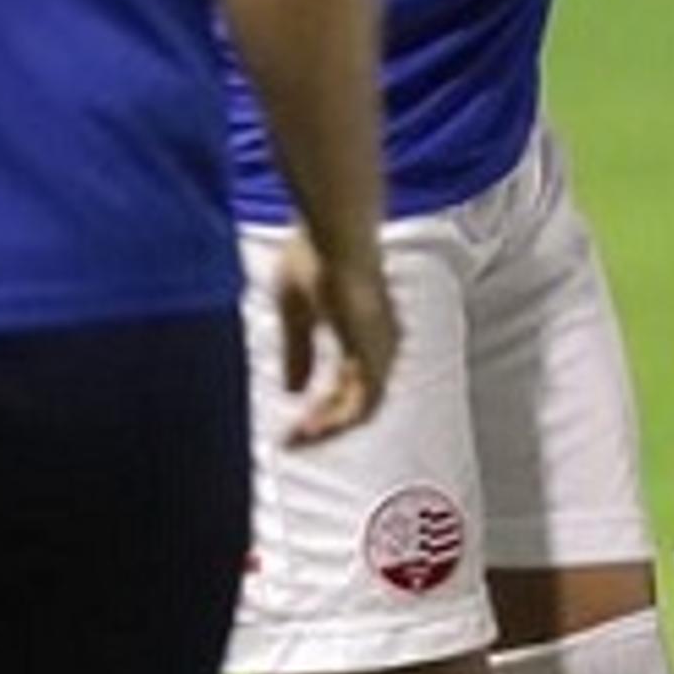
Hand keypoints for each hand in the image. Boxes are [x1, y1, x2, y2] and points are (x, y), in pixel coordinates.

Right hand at [272, 226, 400, 447]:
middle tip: (292, 442)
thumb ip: (298, 352)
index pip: (350, 387)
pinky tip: (310, 428)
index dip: (322, 411)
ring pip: (362, 408)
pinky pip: (363, 403)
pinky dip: (337, 420)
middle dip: (324, 426)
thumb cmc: (313, 256)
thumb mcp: (295, 312)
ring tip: (297, 437)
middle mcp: (381, 345)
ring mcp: (382, 348)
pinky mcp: (376, 350)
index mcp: (365, 333)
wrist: (332, 232)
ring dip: (328, 427)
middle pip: (358, 403)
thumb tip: (293, 392)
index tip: (290, 428)